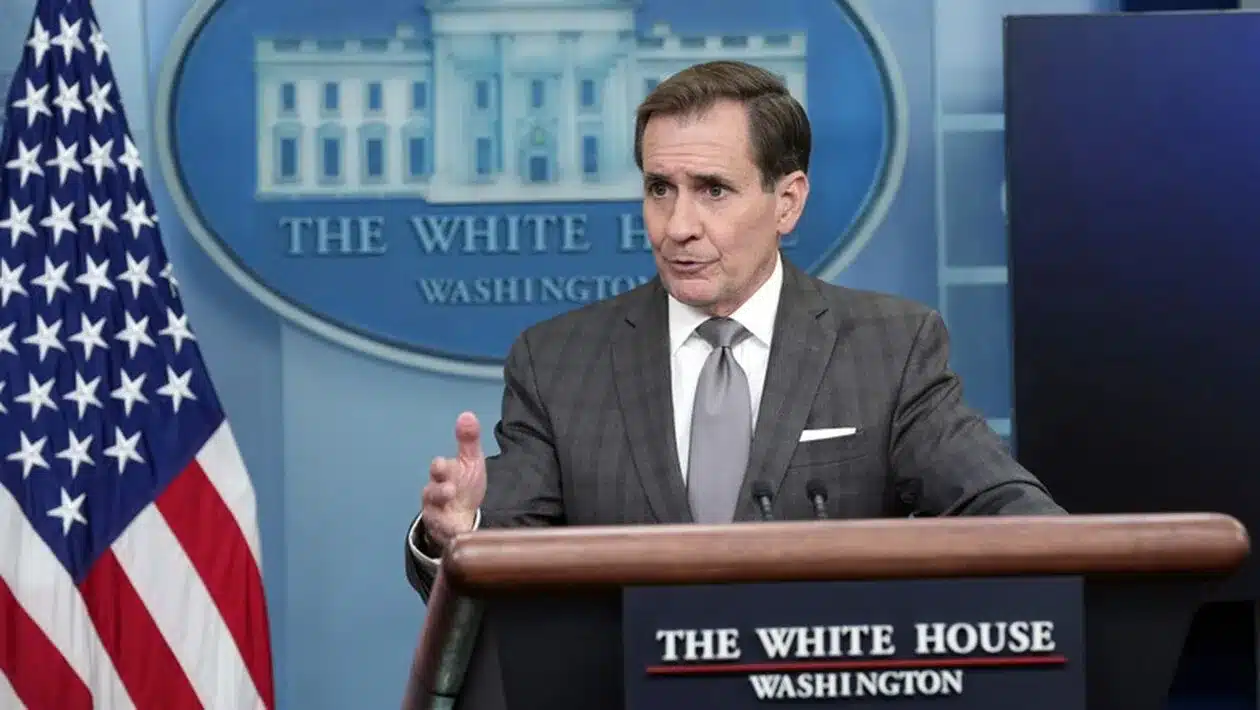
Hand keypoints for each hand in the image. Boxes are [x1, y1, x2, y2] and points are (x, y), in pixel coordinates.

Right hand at [421, 411, 486, 552]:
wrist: (462, 515)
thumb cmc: (464, 484)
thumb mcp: (470, 461)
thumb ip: (468, 440)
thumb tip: (467, 414)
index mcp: (443, 474)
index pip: (438, 468)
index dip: (440, 467)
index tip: (444, 465)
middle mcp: (436, 494)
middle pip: (432, 492)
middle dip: (438, 491)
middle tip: (449, 490)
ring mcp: (438, 514)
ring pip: (434, 514)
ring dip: (443, 515)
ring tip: (454, 517)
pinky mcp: (444, 532)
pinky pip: (445, 535)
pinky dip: (452, 535)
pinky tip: (460, 535)